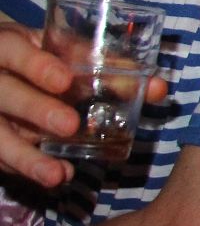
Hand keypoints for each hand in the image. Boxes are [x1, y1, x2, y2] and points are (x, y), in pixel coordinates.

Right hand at [0, 24, 168, 190]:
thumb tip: (158, 88)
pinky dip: (28, 170)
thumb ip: (109, 67)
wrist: (2, 69)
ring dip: (26, 157)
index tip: (65, 80)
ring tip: (56, 175)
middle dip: (35, 109)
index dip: (37, 65)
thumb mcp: (67, 54)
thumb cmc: (48, 59)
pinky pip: (2, 158)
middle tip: (69, 126)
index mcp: (8, 47)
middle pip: (5, 94)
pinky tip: (56, 178)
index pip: (14, 52)